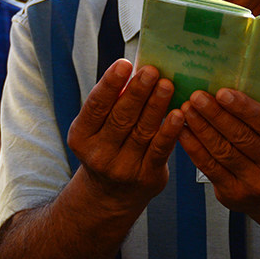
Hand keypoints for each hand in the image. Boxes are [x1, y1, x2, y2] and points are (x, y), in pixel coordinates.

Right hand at [66, 59, 181, 212]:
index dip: (110, 84)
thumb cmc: (107, 147)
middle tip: (151, 71)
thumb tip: (133, 72)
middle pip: (121, 117)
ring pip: (142, 131)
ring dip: (156, 106)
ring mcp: (122, 168)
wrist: (111, 195)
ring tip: (167, 84)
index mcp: (81, 136)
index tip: (124, 64)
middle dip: (138, 92)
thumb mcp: (97, 128)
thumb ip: (111, 104)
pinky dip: (169, 131)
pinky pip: (160, 150)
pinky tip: (178, 114)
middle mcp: (99, 154)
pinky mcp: (146, 177)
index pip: (96, 106)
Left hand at [178, 89, 259, 213]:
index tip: (221, 92)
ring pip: (222, 151)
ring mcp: (256, 184)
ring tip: (186, 109)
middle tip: (196, 97)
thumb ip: (259, 116)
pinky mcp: (234, 194)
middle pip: (240, 136)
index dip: (242, 107)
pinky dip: (193, 147)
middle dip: (215, 114)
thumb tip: (223, 89)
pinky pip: (209, 167)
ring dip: (200, 128)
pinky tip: (183, 131)